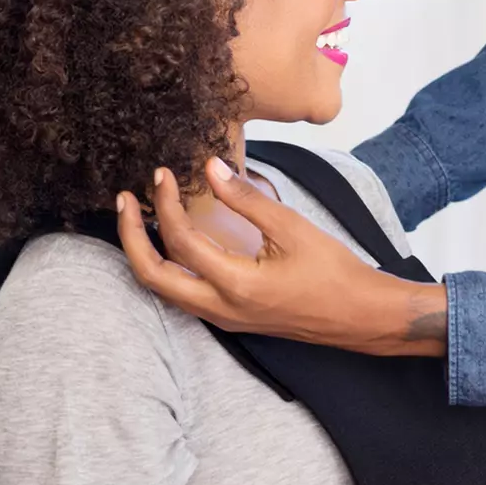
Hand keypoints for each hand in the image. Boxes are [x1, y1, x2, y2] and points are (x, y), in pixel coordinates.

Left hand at [116, 159, 448, 356]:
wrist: (361, 317)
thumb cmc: (334, 273)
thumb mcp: (291, 229)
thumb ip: (246, 198)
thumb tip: (209, 166)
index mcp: (235, 285)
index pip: (180, 241)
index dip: (164, 204)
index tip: (162, 175)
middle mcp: (220, 308)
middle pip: (152, 276)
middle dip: (130, 237)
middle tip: (125, 200)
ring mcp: (223, 318)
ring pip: (164, 290)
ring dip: (145, 253)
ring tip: (138, 218)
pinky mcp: (231, 317)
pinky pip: (183, 294)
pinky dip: (167, 266)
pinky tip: (171, 240)